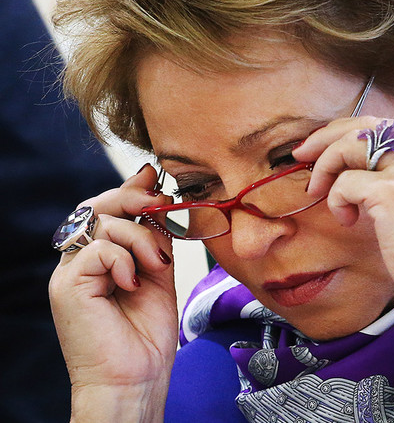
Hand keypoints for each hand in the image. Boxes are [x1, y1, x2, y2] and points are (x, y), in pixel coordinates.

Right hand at [49, 165, 177, 420]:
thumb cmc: (147, 334)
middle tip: (161, 204)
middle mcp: (79, 261)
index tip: (158, 181)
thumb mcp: (159, 274)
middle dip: (134, 198)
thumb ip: (156, 238)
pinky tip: (134, 283)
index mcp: (99, 258)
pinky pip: (98, 250)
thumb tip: (160, 195)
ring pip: (102, 224)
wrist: (135, 378)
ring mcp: (70, 273)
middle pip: (98, 208)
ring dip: (140, 238)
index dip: (132, 190)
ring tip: (157, 266)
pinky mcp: (68, 286)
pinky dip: (124, 260)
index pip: (108, 210)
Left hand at [292, 116, 393, 344]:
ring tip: (319, 192)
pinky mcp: (392, 193)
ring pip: (351, 144)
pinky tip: (347, 220)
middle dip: (326, 136)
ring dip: (325, 166)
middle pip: (366, 124)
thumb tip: (355, 174)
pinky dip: (336, 199)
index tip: (324, 146)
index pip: (386, 126)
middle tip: (302, 154)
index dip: (349, 131)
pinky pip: (345, 183)